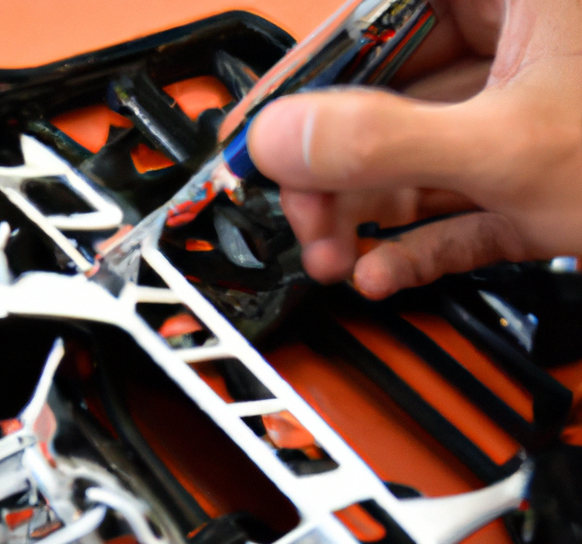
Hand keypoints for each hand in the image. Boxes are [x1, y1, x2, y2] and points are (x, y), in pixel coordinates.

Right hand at [246, 0, 581, 298]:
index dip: (307, 71)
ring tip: (334, 260)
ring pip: (415, 159)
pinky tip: (381, 272)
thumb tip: (281, 138)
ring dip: (364, 221)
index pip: (378, 15)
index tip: (259, 127)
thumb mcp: (508, 148)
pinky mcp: (530, 180)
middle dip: (337, 173)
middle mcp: (519, 42)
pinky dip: (415, 245)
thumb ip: (386, 140)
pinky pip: (453, 206)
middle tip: (304, 216)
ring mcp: (525, 115)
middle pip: (388, 95)